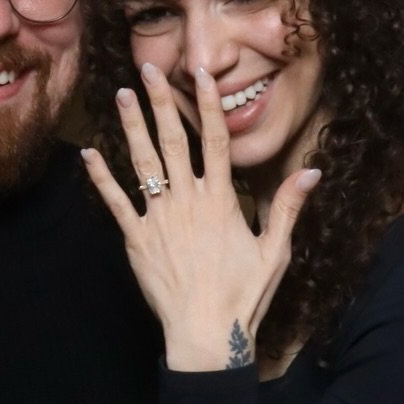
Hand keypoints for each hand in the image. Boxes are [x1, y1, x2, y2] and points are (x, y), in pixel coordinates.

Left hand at [81, 63, 317, 369]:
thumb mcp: (275, 251)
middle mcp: (187, 201)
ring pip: (142, 163)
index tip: (200, 73)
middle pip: (172, 141)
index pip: (214, 140)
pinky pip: (115, 202)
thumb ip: (288, 207)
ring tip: (121, 95)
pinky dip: (101, 177)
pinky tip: (90, 153)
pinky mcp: (136, 238)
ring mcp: (158, 218)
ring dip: (131, 127)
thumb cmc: (244, 295)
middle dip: (160, 102)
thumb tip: (313, 171)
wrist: (206, 334)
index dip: (207, 104)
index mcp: (221, 200)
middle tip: (147, 69)